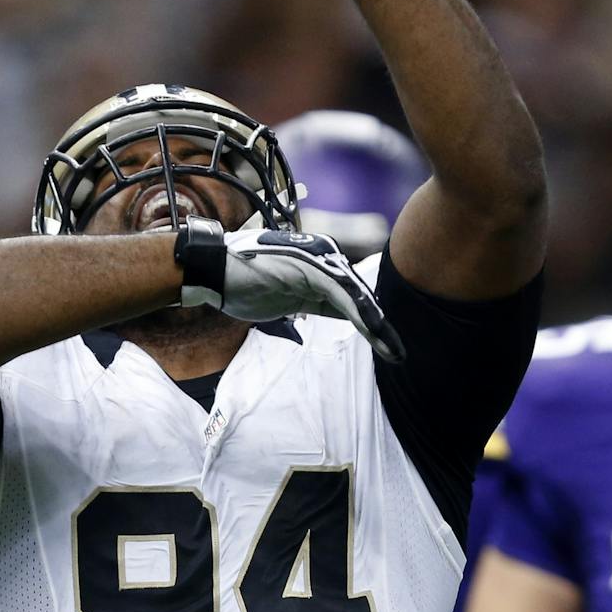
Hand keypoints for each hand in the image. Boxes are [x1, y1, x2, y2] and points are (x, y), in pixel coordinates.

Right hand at [175, 217, 403, 361]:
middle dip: (380, 327)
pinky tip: (374, 333)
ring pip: (354, 297)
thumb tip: (342, 314)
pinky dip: (359, 315)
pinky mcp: (309, 269)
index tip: (388, 347)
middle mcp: (324, 258)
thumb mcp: (289, 297)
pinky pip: (340, 295)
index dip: (370, 321)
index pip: (351, 296)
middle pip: (358, 296)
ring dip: (376, 326)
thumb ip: (316, 301)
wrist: (213, 271)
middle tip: (398, 353)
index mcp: (320, 264)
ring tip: (392, 351)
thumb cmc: (245, 284)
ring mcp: (317, 261)